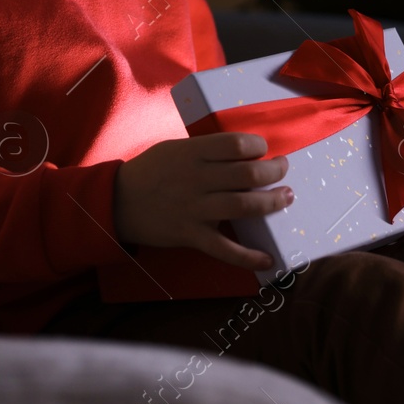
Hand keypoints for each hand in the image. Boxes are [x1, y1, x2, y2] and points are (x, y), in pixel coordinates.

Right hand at [114, 132, 291, 271]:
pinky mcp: (191, 235)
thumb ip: (205, 150)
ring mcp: (195, 209)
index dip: (258, 146)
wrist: (117, 202)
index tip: (264, 150)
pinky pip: (225, 249)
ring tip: (286, 197)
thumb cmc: (150, 171)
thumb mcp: (174, 149)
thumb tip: (244, 152)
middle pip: (248, 175)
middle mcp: (196, 179)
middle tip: (282, 171)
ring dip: (273, 203)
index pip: (236, 144)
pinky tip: (269, 258)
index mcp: (192, 153)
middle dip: (275, 172)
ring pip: (245, 206)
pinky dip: (249, 257)